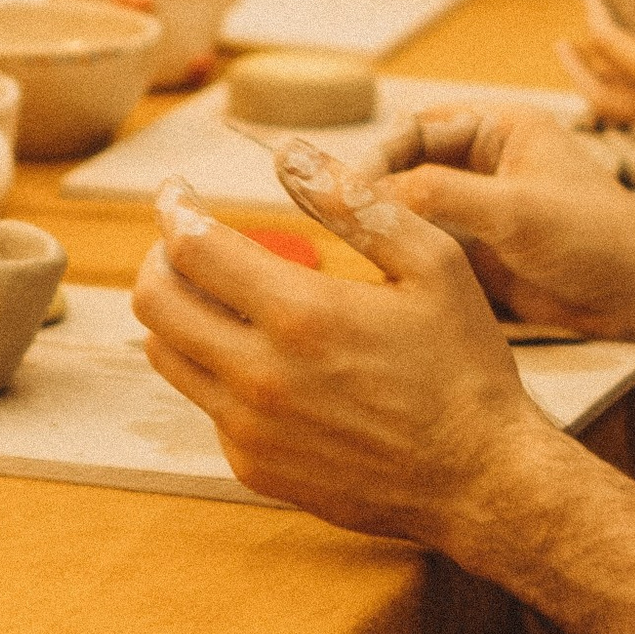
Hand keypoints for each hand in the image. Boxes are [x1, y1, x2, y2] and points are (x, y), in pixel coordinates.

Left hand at [132, 172, 555, 541]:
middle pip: (155, 301)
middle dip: (160, 256)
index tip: (177, 191)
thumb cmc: (463, 367)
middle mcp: (260, 375)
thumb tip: (290, 153)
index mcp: (302, 314)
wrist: (479, 480)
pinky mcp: (254, 466)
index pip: (190, 247)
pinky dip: (214, 367)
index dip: (173, 207)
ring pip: (165, 354)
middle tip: (187, 240)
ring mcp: (250, 428)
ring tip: (215, 292)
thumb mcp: (434, 263)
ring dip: (177, 313)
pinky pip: (204, 402)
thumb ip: (357, 203)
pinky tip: (261, 356)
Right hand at [287, 118, 634, 343]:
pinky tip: (374, 279)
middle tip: (330, 222)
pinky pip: (428, 248)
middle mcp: (484, 163)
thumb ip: (443, 196)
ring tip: (340, 253)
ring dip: (382, 228)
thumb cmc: (598, 237)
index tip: (343, 188)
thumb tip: (368, 190)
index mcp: (499, 129)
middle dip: (370, 192)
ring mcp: (481, 209)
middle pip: (405, 168)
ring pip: (411, 211)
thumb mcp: (516, 210)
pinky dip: (402, 259)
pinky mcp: (481, 253)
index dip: (376, 156)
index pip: (417, 130)